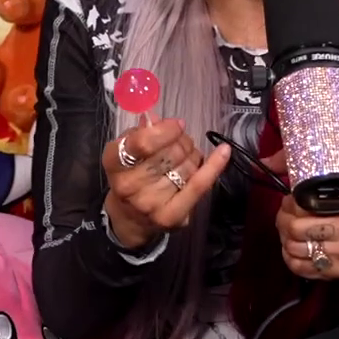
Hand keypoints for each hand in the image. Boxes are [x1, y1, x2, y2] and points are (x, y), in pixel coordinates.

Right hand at [100, 119, 230, 250]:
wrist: (130, 219)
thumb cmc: (130, 176)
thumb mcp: (126, 151)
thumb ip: (140, 133)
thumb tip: (158, 119)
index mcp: (114, 163)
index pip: (143, 142)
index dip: (165, 130)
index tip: (177, 124)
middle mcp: (129, 185)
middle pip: (169, 153)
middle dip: (182, 141)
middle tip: (181, 142)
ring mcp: (151, 203)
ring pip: (186, 166)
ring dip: (193, 154)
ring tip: (187, 157)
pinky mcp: (172, 215)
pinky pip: (199, 185)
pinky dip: (214, 166)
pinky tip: (224, 151)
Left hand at [276, 197, 338, 280]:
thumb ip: (318, 198)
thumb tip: (290, 197)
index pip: (306, 210)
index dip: (289, 206)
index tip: (287, 204)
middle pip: (296, 229)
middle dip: (283, 222)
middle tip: (283, 219)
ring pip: (294, 249)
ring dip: (285, 240)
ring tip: (288, 233)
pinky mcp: (332, 274)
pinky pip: (299, 267)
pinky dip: (289, 257)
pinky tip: (291, 250)